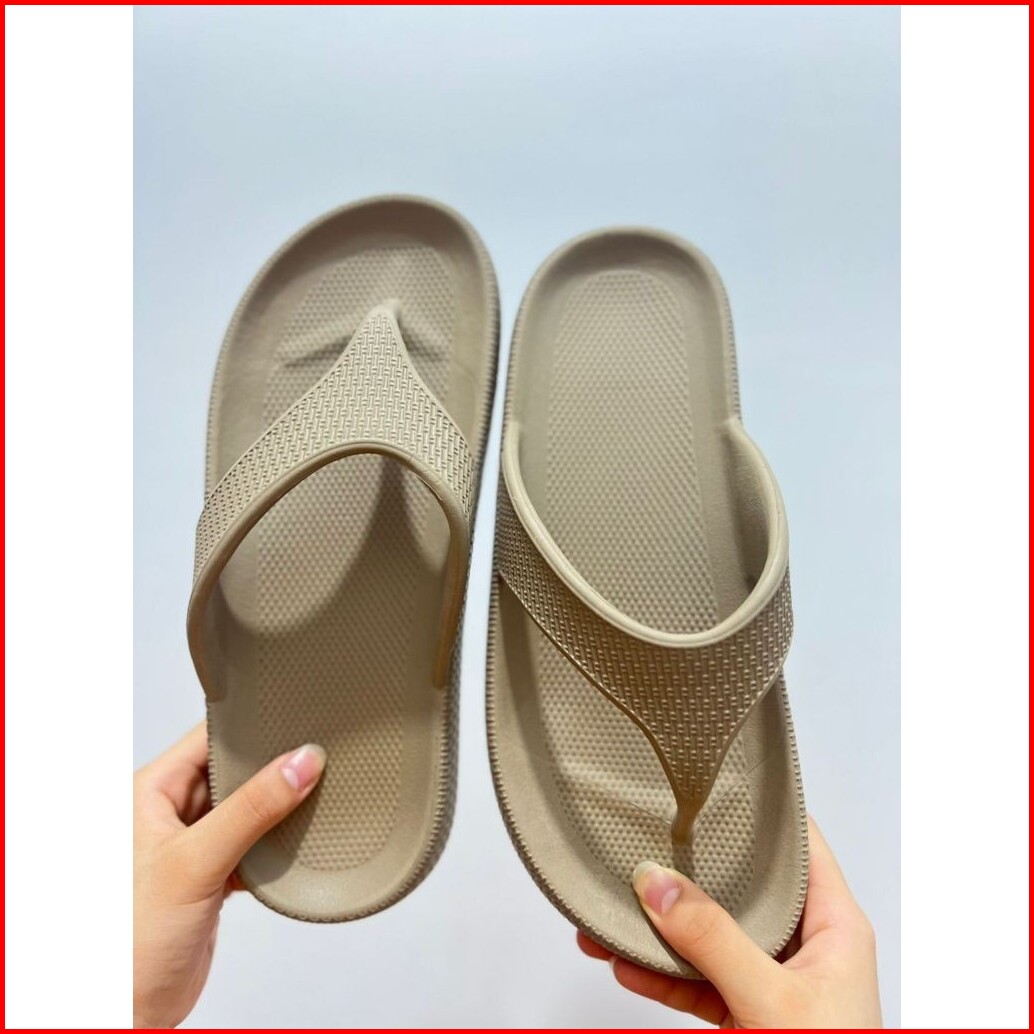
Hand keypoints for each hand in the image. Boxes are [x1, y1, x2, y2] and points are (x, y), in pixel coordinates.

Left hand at [133, 723, 325, 1027]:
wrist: (132, 1010)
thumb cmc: (129, 943)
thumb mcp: (195, 862)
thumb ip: (251, 810)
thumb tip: (299, 764)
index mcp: (150, 792)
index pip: (208, 738)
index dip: (249, 728)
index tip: (294, 723)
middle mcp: (169, 813)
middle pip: (233, 770)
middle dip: (270, 769)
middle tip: (312, 762)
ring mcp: (192, 844)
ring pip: (246, 807)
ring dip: (274, 809)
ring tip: (307, 800)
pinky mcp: (211, 874)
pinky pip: (251, 842)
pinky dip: (273, 843)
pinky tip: (290, 845)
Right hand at [578, 817, 881, 1027]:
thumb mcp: (773, 1000)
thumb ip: (714, 940)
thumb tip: (657, 885)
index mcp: (835, 924)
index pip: (800, 844)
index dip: (760, 813)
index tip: (711, 787)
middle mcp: (804, 945)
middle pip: (741, 889)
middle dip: (685, 875)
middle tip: (639, 850)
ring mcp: (773, 982)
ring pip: (710, 939)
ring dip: (659, 931)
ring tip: (609, 912)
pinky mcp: (747, 1016)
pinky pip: (697, 984)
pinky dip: (660, 976)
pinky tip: (623, 962)